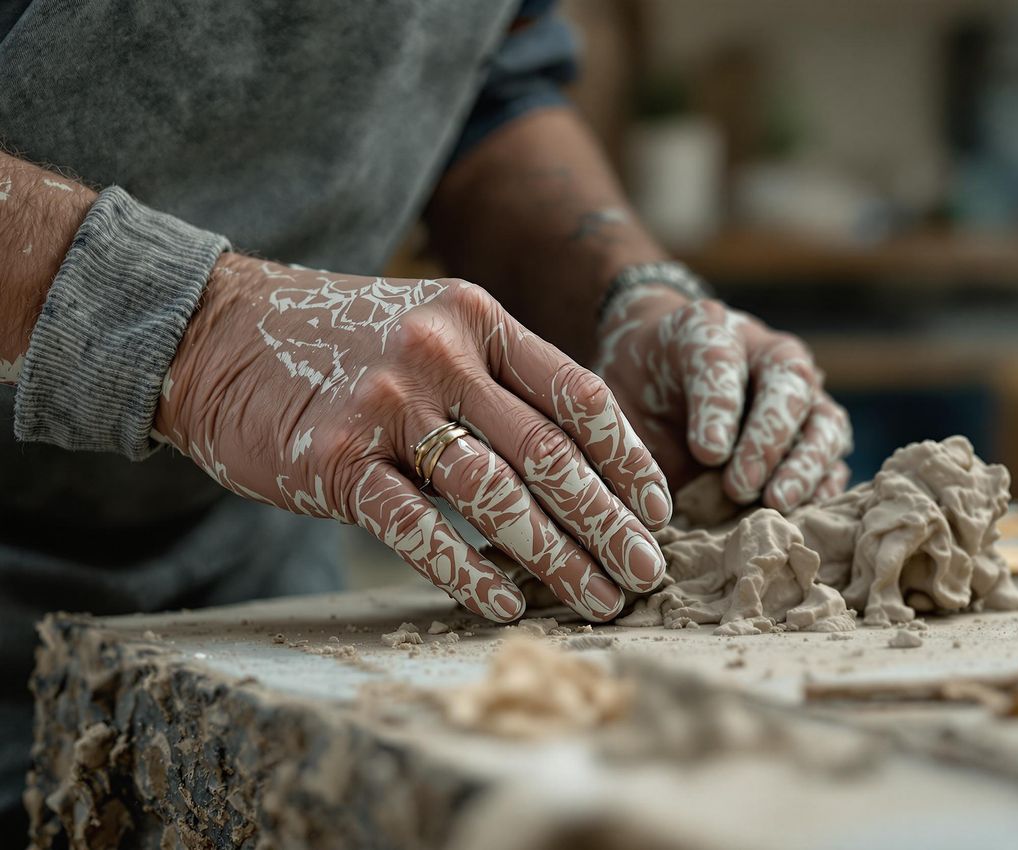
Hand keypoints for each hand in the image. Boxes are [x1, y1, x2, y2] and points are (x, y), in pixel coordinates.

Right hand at [155, 255, 672, 622]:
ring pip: (495, 496)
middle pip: (551, 454)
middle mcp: (441, 355)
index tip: (659, 511)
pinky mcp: (335, 460)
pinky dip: (468, 572)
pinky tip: (506, 604)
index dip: (629, 460)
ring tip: (598, 600)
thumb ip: (498, 377)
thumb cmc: (341, 344)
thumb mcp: (431, 326)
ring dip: (557, 558)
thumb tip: (578, 460)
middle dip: (610, 523)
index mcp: (478, 319)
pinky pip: (417, 529)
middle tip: (648, 573)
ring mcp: (387, 406)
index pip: (579, 395)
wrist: (217, 332)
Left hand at [596, 288, 851, 511]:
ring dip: (805, 464)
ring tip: (776, 502)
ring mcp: (798, 395)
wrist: (656, 381)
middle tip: (740, 486)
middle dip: (766, 439)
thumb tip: (653, 498)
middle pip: (787, 386)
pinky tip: (802, 514)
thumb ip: (630, 428)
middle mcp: (766, 356)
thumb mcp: (619, 395)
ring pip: (822, 421)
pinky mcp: (814, 435)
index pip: (719, 360)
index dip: (719, 407)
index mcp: (711, 332)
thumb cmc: (638, 391)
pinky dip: (824, 487)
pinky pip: (833, 459)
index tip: (707, 453)